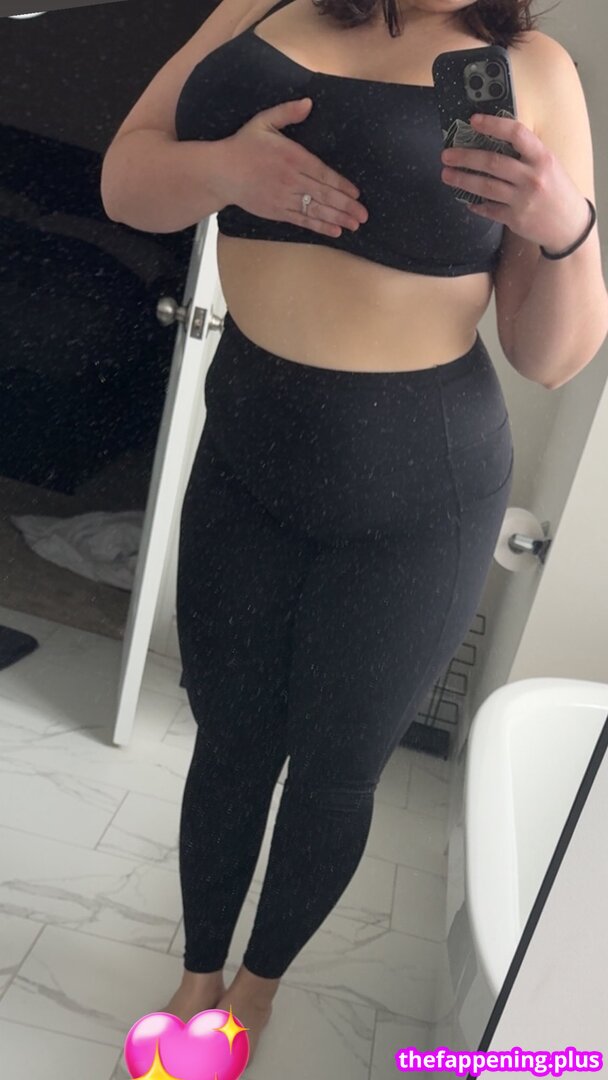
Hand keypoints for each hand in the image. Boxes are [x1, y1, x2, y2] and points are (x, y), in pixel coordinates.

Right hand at [224, 97, 367, 236]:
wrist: (221, 172)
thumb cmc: (244, 145)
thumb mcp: (264, 121)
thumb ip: (287, 112)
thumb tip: (309, 103)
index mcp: (291, 157)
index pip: (322, 172)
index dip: (341, 184)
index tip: (356, 192)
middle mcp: (290, 179)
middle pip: (323, 194)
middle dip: (346, 205)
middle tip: (363, 215)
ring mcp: (284, 197)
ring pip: (315, 209)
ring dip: (337, 218)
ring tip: (354, 225)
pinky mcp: (277, 211)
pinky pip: (302, 220)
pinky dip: (319, 226)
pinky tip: (334, 231)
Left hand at [440, 113, 589, 251]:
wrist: (569, 225)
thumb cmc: (557, 189)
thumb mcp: (549, 164)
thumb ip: (526, 154)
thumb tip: (492, 140)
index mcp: (542, 158)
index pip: (516, 133)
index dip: (493, 125)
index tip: (473, 121)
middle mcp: (532, 177)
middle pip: (492, 162)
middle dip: (465, 157)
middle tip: (446, 155)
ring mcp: (523, 200)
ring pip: (486, 187)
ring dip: (463, 180)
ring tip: (447, 175)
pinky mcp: (515, 219)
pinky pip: (489, 210)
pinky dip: (477, 205)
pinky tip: (467, 201)